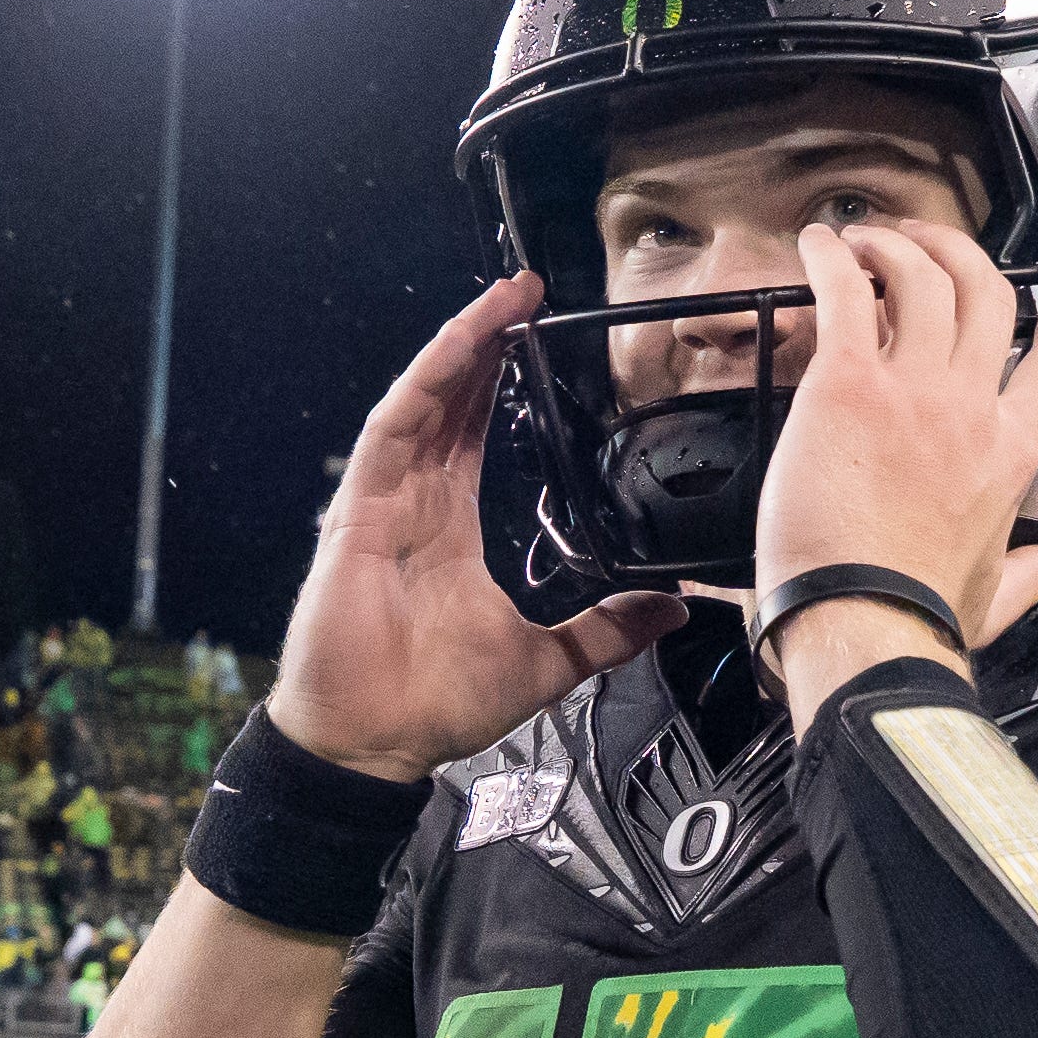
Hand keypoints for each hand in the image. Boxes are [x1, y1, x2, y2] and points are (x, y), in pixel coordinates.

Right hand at [264, 274, 688, 781]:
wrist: (378, 742)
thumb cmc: (441, 702)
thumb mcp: (552, 659)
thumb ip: (611, 630)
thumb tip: (677, 610)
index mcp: (459, 530)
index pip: (487, 438)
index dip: (512, 388)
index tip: (551, 345)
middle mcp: (422, 504)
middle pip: (458, 405)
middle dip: (491, 346)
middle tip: (533, 294)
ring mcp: (387, 501)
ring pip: (429, 402)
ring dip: (465, 346)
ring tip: (504, 298)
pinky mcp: (360, 508)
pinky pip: (396, 429)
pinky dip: (429, 382)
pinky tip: (460, 346)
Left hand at [758, 226, 1037, 728]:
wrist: (864, 621)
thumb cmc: (918, 615)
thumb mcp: (993, 594)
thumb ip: (1028, 573)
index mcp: (1012, 452)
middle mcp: (973, 409)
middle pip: (987, 295)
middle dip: (960, 252)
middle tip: (929, 239)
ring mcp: (914, 390)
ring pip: (925, 279)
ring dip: (896, 245)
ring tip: (865, 240)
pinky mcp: (849, 385)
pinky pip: (850, 294)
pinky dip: (835, 259)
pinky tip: (819, 246)